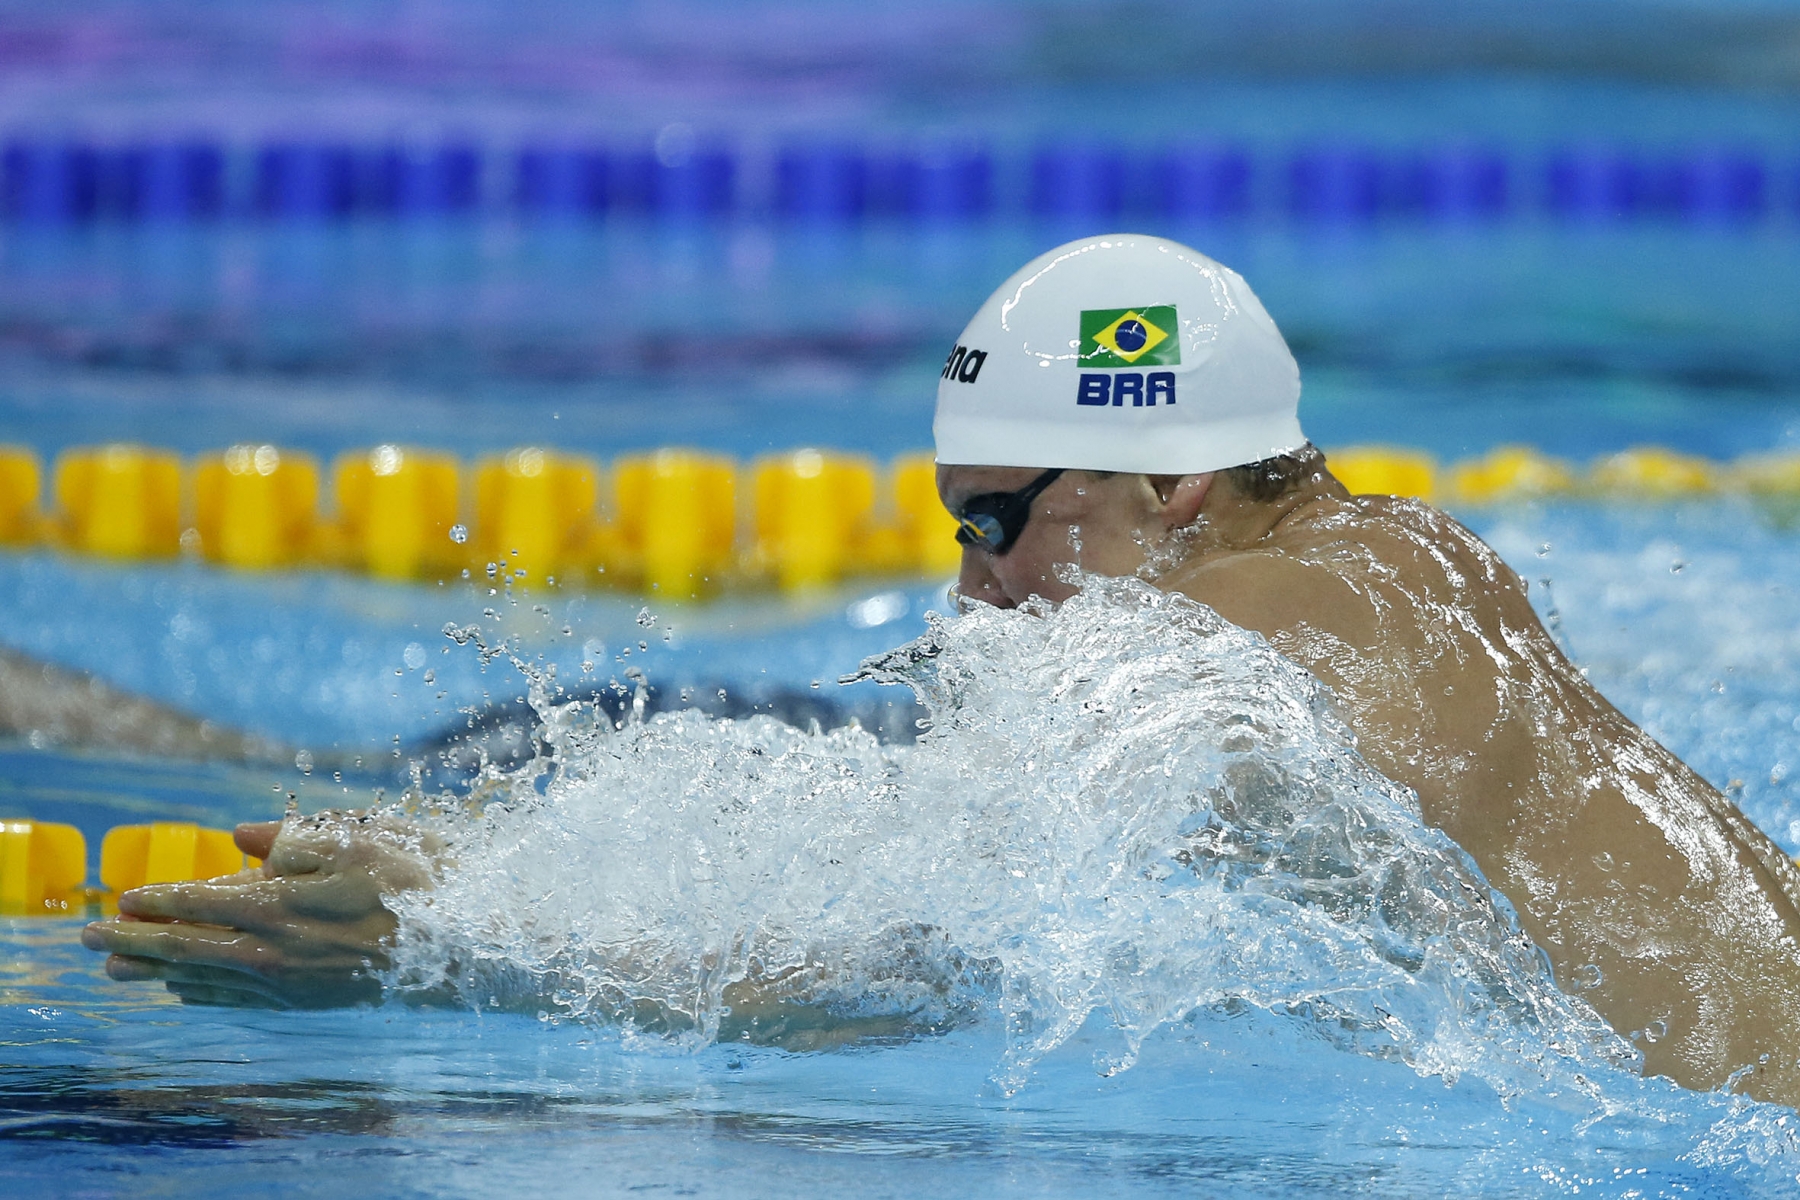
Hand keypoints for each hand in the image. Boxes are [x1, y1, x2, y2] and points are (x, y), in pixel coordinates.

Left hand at [81, 809, 439, 1008]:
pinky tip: (185, 991)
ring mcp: (291, 982)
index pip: (202, 902)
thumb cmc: (420, 882)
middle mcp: (276, 950)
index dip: (159, 900)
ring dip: (156, 971)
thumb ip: (297, 838)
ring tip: (118, 969)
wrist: (467, 947)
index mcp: (283, 904)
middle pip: (187, 947)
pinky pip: (238, 999)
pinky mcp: (309, 1000)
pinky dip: (201, 993)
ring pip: (206, 978)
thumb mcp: (363, 837)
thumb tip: (243, 839)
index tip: (123, 898)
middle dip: (135, 941)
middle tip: (91, 938)